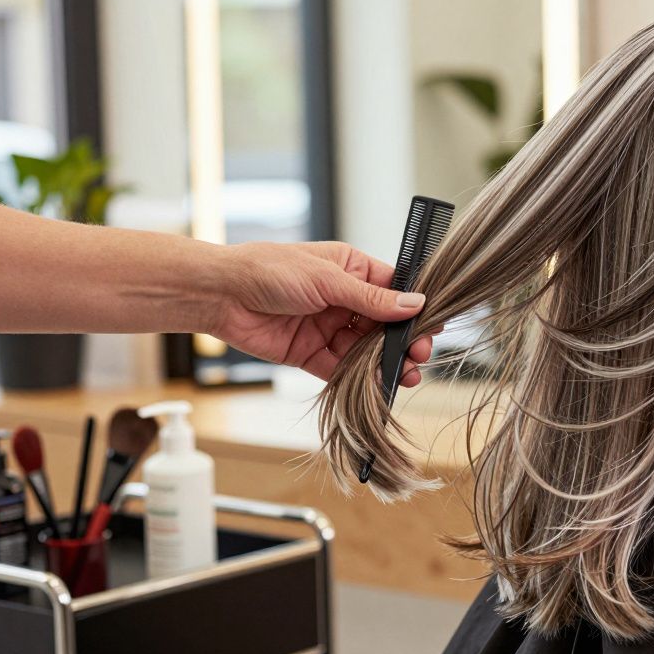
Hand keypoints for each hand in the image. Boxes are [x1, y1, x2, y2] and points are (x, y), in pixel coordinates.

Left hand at [210, 241, 441, 381]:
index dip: (413, 307)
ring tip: (406, 374)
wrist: (221, 295)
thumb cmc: (269, 270)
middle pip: (384, 323)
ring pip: (367, 349)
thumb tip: (414, 303)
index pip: (393, 289)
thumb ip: (372, 297)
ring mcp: (328, 327)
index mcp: (350, 269)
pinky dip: (360, 378)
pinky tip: (378, 384)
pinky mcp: (311, 353)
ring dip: (386, 362)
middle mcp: (343, 298)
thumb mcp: (327, 279)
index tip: (432, 324)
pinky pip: (342, 368)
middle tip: (419, 355)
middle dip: (404, 340)